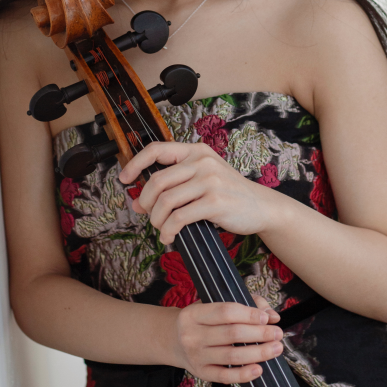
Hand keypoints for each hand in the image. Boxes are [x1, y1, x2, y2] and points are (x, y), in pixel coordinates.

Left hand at [119, 141, 284, 243]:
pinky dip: (169, 231)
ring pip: (165, 201)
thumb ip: (175, 183)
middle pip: (156, 181)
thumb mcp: (204, 177)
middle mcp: (201, 161)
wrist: (262, 207)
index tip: (124, 178)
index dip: (135, 163)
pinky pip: (179, 218)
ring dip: (156, 220)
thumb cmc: (229, 193)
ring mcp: (209, 181)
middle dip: (145, 202)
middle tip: (146, 214)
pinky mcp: (215, 202)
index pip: (157, 149)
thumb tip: (139, 202)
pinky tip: (170, 237)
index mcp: (196, 151)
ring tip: (161, 229)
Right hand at [172, 294, 282, 382]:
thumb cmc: (200, 321)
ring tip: (276, 348)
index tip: (267, 317)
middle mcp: (192, 335)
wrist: (173, 341)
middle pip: (232, 334)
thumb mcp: (213, 306)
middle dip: (260, 334)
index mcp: (194, 314)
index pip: (225, 312)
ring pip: (232, 356)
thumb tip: (271, 315)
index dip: (249, 314)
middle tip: (277, 333)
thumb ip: (244, 305)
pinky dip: (243, 375)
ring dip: (258, 353)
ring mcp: (196, 356)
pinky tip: (258, 369)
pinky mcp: (201, 373)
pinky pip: (225, 376)